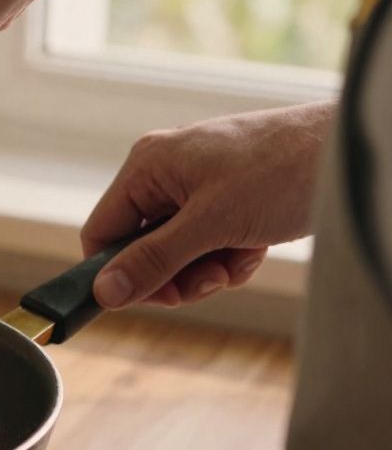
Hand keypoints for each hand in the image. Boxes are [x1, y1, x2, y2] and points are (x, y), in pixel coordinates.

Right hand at [84, 102, 333, 308]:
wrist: (347, 152)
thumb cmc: (282, 170)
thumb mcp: (211, 224)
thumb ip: (154, 260)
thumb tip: (104, 292)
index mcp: (147, 166)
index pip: (102, 232)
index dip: (119, 272)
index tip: (153, 296)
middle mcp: (165, 174)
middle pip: (141, 248)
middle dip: (178, 272)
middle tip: (211, 277)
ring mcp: (197, 187)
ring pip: (178, 253)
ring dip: (209, 268)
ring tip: (241, 255)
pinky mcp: (226, 200)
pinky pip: (208, 245)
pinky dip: (231, 256)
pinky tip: (256, 246)